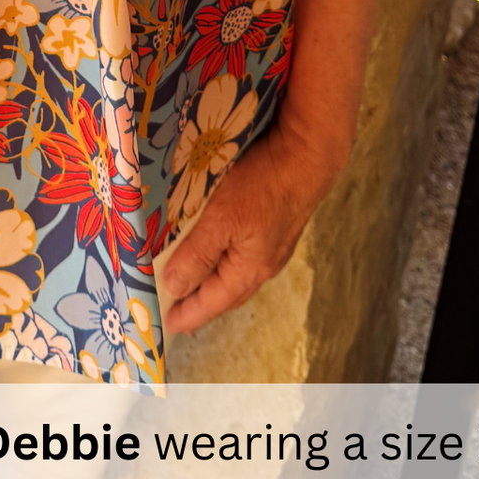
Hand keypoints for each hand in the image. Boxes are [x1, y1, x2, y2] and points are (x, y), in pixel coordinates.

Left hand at [159, 117, 342, 334]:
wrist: (310, 153)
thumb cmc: (264, 184)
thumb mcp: (222, 219)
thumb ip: (198, 253)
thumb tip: (175, 286)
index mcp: (251, 269)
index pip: (214, 301)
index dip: (190, 313)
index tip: (169, 325)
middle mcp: (265, 263)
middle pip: (228, 292)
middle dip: (204, 302)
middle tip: (180, 309)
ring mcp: (274, 244)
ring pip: (238, 272)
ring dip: (216, 281)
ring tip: (195, 283)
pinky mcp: (277, 222)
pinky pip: (246, 253)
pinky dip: (227, 259)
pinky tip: (220, 248)